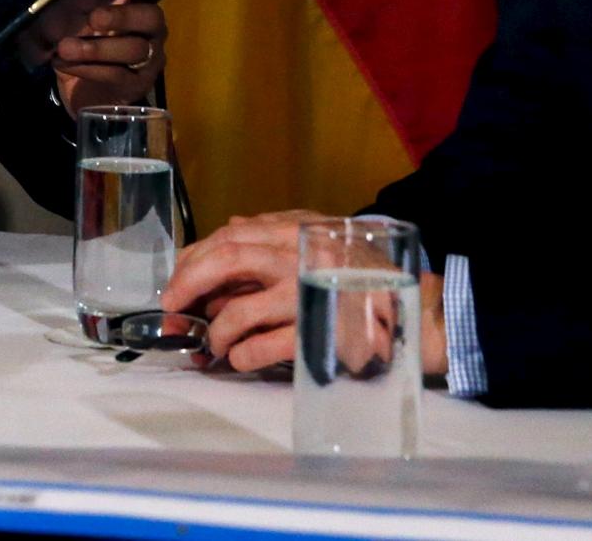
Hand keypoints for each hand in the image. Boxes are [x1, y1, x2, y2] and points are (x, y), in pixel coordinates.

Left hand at [52, 0, 171, 110]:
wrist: (81, 93)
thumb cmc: (85, 43)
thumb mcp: (78, 13)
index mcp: (138, 7)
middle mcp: (151, 33)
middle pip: (151, 19)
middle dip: (123, 16)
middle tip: (94, 17)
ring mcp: (148, 62)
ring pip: (133, 50)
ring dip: (96, 48)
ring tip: (65, 47)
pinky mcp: (135, 87)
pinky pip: (117, 76)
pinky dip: (88, 69)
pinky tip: (64, 63)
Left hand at [163, 210, 446, 376]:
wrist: (419, 312)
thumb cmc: (362, 279)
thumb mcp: (319, 243)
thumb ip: (274, 237)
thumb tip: (226, 232)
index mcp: (294, 232)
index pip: (227, 238)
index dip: (191, 262)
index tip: (174, 288)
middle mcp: (299, 255)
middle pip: (224, 260)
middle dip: (186, 287)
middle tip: (172, 315)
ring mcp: (310, 293)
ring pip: (238, 310)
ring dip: (215, 333)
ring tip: (212, 347)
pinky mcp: (322, 333)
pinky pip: (267, 345)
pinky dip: (244, 355)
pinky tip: (240, 360)